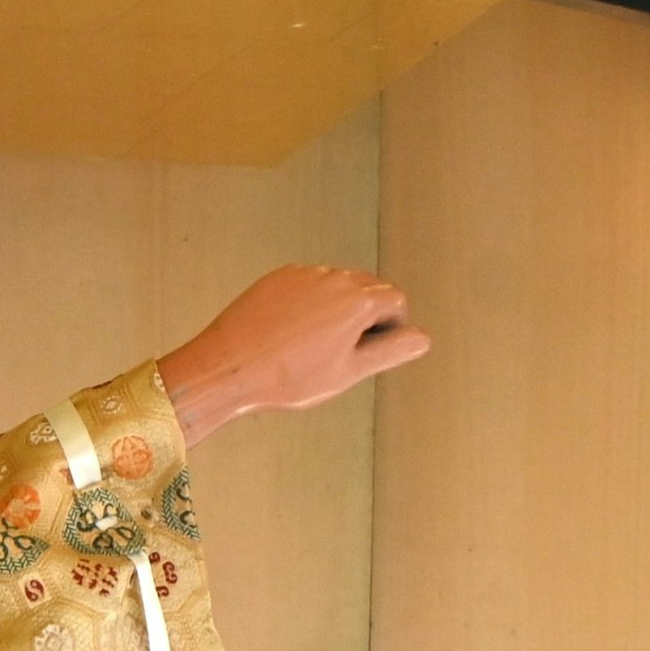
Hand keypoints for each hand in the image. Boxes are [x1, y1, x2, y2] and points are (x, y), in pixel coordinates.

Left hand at [158, 265, 427, 444]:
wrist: (229, 367)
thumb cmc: (286, 376)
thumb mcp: (349, 372)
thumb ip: (392, 351)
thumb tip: (421, 338)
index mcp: (358, 299)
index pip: (396, 301)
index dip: (391, 326)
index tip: (375, 346)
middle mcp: (334, 277)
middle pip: (369, 287)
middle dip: (367, 314)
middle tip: (346, 349)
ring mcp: (304, 274)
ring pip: (338, 284)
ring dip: (338, 306)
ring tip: (314, 344)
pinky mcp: (279, 276)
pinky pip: (308, 284)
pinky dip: (310, 302)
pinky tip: (292, 332)